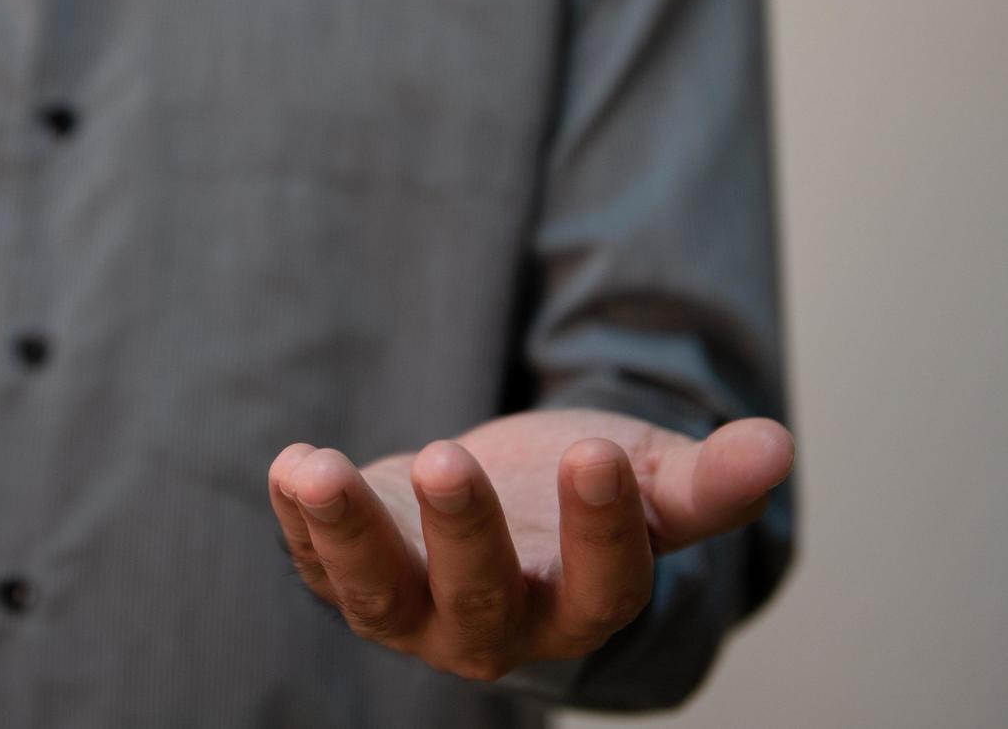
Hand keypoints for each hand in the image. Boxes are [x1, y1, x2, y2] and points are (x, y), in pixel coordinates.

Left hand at [267, 409, 792, 680]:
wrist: (495, 505)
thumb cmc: (573, 493)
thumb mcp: (644, 479)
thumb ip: (703, 478)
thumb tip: (777, 444)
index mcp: (581, 604)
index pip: (602, 588)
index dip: (602, 530)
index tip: (597, 452)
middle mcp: (493, 625)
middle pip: (478, 598)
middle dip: (461, 534)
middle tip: (448, 457)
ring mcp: (411, 612)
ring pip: (376, 596)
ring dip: (347, 535)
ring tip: (318, 468)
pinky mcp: (346, 580)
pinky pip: (315, 565)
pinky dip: (296, 520)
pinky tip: (292, 464)